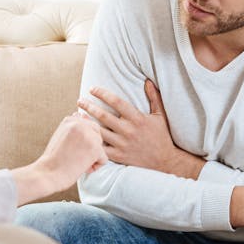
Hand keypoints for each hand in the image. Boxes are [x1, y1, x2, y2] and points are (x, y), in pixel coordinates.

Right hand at [13, 114, 107, 204]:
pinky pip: (104, 159)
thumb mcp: (61, 136)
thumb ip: (73, 126)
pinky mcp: (95, 148)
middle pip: (97, 135)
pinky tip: (80, 168)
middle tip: (73, 156)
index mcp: (71, 119)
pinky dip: (94, 167)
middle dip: (89, 148)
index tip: (69, 149)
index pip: (88, 127)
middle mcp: (80, 123)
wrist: (47, 174)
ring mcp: (88, 135)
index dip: (82, 142)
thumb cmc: (54, 159)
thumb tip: (81, 113)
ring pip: (100, 147)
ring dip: (91, 158)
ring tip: (75, 161)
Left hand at [78, 80, 202, 178]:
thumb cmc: (162, 136)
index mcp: (137, 118)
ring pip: (100, 132)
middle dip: (89, 106)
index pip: (116, 102)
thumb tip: (148, 81)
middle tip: (80, 101)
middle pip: (103, 116)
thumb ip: (153, 97)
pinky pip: (102, 148)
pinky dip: (92, 141)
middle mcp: (128, 131)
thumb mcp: (160, 115)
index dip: (102, 93)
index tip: (92, 89)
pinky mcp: (119, 156)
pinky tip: (85, 135)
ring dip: (87, 123)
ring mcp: (123, 144)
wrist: (165, 162)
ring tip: (78, 116)